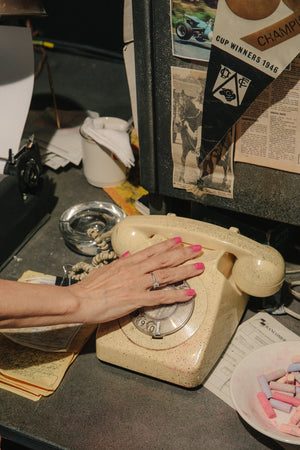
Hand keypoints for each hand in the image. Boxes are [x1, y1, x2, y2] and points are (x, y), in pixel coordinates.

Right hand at [69, 237, 203, 323]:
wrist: (80, 300)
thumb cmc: (89, 288)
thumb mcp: (105, 270)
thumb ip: (119, 263)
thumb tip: (128, 256)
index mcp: (127, 263)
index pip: (151, 251)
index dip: (167, 245)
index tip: (178, 240)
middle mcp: (135, 270)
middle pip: (163, 260)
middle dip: (182, 254)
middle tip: (197, 249)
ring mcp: (137, 284)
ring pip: (166, 275)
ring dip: (185, 271)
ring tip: (199, 268)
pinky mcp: (137, 299)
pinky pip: (161, 297)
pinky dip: (177, 295)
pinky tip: (189, 294)